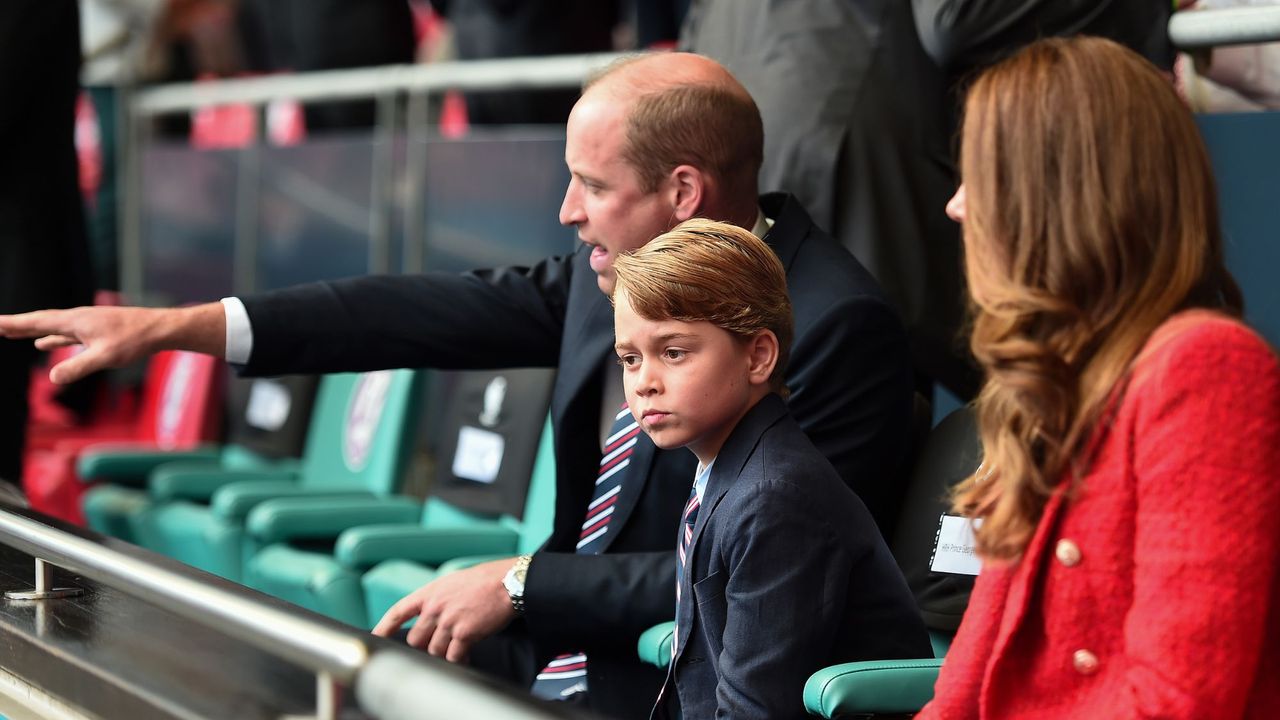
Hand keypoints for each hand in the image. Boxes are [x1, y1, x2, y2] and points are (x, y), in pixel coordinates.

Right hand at [0, 303, 224, 383]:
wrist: (160, 328)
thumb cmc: (135, 340)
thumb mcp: (106, 356)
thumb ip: (79, 367)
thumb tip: (54, 378)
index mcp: (75, 321)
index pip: (37, 322)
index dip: (14, 324)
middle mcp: (77, 319)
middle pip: (40, 322)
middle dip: (17, 325)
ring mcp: (87, 324)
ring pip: (52, 328)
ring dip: (32, 330)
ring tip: (13, 332)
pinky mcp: (96, 331)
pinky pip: (66, 334)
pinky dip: (52, 338)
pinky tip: (45, 344)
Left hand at [371, 558, 516, 662]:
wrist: (508, 582)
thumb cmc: (485, 581)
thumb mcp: (452, 582)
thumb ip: (436, 599)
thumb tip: (428, 617)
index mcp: (430, 592)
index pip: (398, 612)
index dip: (384, 627)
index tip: (375, 637)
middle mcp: (435, 607)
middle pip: (416, 639)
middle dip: (426, 645)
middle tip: (441, 643)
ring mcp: (448, 621)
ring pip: (434, 650)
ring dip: (444, 653)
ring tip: (458, 649)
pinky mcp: (464, 633)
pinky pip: (453, 656)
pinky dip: (459, 659)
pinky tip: (466, 655)